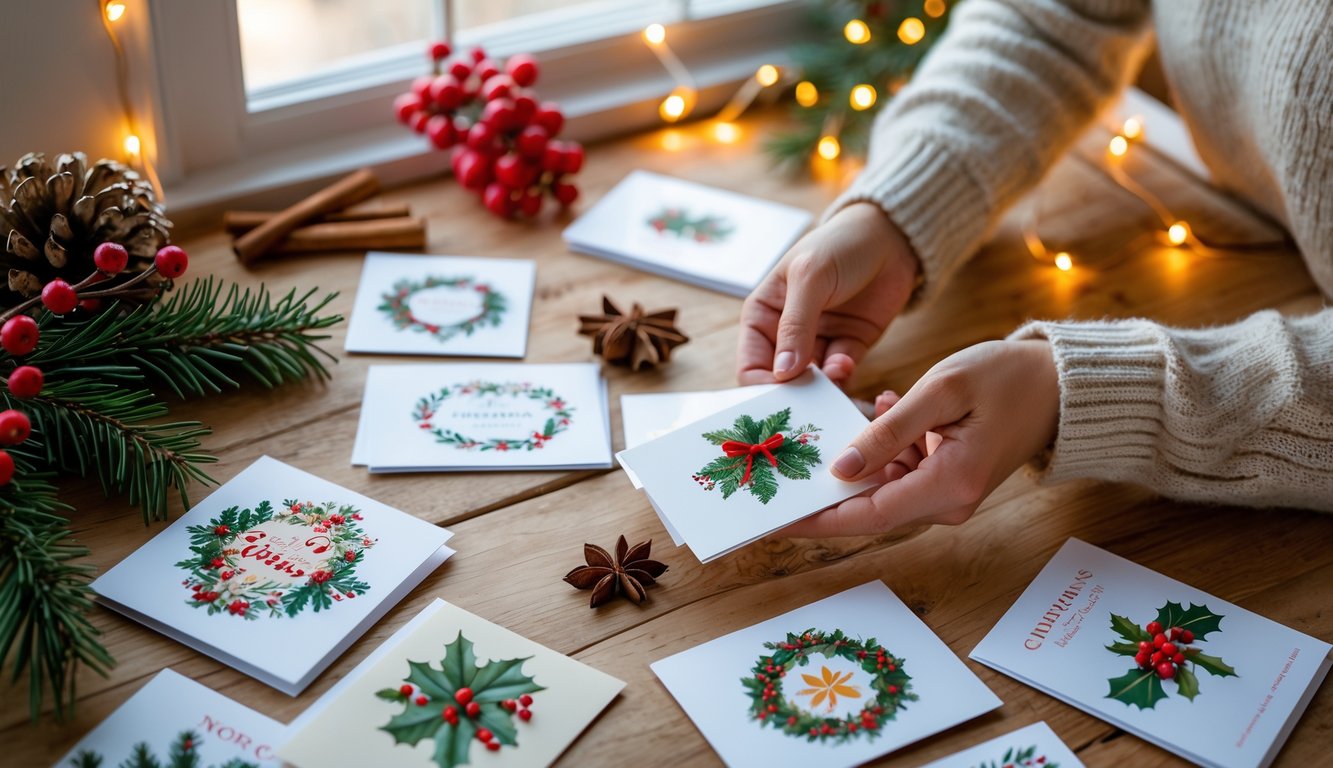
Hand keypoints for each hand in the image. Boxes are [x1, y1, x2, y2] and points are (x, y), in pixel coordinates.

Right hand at [737, 202, 919, 386]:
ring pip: (813, 385)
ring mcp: (818, 344)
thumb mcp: (810, 278)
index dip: (762, 387)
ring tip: (836, 375)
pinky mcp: (849, 348)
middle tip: (811, 402)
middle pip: (781, 382)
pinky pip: (841, 376)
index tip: (780, 399)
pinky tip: (846, 364)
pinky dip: (844, 378)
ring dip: (824, 389)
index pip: (751, 365)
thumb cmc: (840, 246)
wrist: (892, 237)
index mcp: (763, 315)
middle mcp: (786, 334)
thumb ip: (795, 326)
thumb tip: (782, 374)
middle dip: (795, 395)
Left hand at [781, 340, 1060, 536]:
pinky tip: (882, 406)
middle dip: (823, 488)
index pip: (867, 516)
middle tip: (779, 466)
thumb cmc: (1008, 378)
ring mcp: (949, 494)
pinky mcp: (948, 479)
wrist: (1062, 385)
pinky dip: (882, 445)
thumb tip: (841, 470)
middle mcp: (948, 502)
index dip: (816, 519)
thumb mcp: (942, 390)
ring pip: (882, 487)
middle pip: (869, 507)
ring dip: (856, 457)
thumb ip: (889, 430)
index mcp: (949, 486)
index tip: (775, 518)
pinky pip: (900, 471)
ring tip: (832, 420)